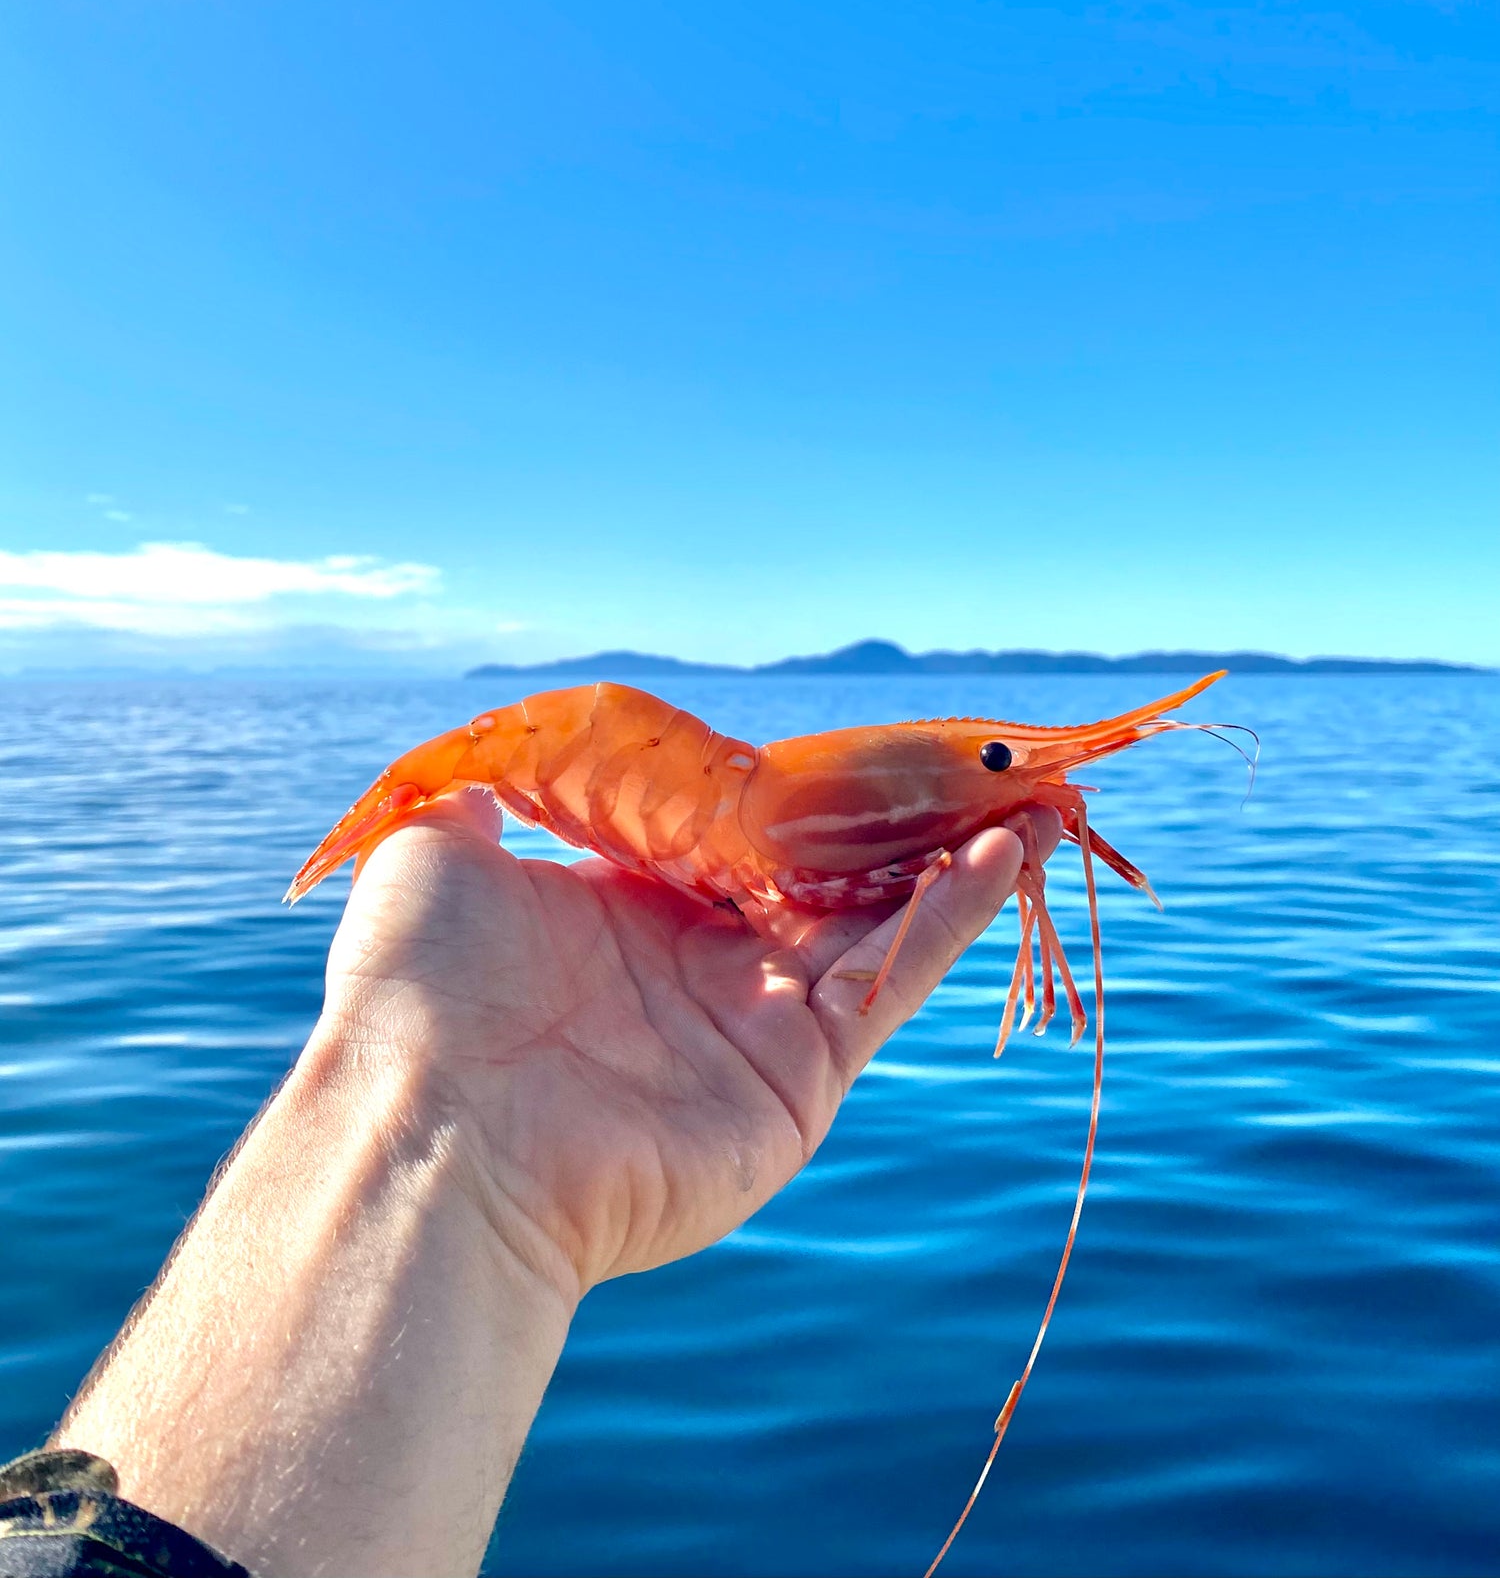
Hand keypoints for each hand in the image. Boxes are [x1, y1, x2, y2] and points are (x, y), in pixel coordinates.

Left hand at [321, 795, 1063, 1301]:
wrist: (431, 1130)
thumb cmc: (420, 987)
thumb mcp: (433, 857)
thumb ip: (481, 807)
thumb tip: (483, 781)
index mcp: (631, 907)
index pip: (743, 838)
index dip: (807, 792)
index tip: (867, 742)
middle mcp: (703, 965)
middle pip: (828, 877)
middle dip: (902, 822)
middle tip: (980, 762)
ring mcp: (756, 1025)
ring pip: (879, 923)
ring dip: (954, 858)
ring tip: (1028, 794)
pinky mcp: (799, 1078)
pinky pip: (890, 980)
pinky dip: (950, 918)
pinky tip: (1000, 853)